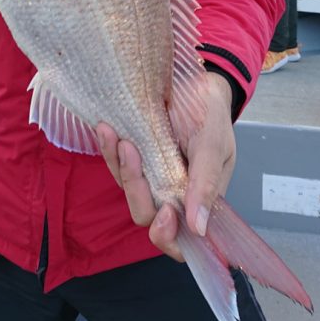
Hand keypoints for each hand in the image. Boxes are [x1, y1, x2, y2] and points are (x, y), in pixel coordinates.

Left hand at [96, 72, 235, 260]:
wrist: (195, 81)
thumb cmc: (210, 113)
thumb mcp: (213, 144)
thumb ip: (206, 183)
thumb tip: (199, 228)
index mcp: (198, 198)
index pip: (182, 239)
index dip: (170, 236)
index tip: (166, 213)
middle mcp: (172, 193)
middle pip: (147, 215)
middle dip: (136, 191)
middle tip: (132, 154)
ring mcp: (152, 176)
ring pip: (128, 190)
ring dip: (121, 167)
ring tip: (118, 137)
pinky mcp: (135, 158)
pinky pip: (117, 165)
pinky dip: (110, 150)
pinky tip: (106, 130)